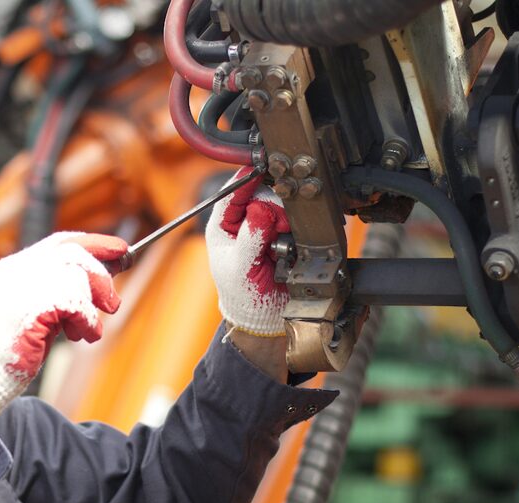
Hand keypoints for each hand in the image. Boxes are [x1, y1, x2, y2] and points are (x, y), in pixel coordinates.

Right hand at [0, 232, 126, 413]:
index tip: (121, 249)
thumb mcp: (38, 310)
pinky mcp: (33, 309)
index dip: (94, 243)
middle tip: (112, 303)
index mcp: (16, 267)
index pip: (61, 242)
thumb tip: (105, 276)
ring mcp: (23, 287)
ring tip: (85, 331)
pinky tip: (80, 337)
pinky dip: (88, 324)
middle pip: (75, 254)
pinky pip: (78, 306)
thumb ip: (62, 291)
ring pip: (79, 279)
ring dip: (92, 308)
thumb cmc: (12, 348)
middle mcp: (19, 270)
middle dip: (101, 276)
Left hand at [206, 168, 289, 336]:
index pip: (230, 195)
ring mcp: (263, 229)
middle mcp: (242, 223)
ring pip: (279, 207)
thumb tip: (261, 210)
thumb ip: (250, 239)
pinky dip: (295, 230)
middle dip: (272, 208)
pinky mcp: (282, 236)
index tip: (260, 170)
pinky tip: (292, 246)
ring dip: (284, 221)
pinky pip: (293, 222)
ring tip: (281, 245)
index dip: (245, 181)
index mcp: (222, 227)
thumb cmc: (243, 296)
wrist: (266, 316)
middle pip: (260, 196)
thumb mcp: (241, 268)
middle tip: (278, 228)